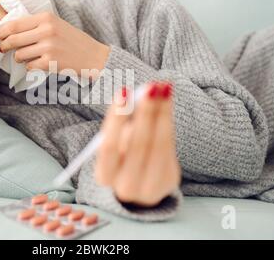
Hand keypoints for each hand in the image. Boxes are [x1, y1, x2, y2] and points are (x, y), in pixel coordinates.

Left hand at [0, 12, 109, 77]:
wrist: (93, 56)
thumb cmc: (74, 41)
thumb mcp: (57, 24)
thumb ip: (37, 25)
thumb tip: (11, 30)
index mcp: (46, 18)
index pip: (15, 24)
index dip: (3, 31)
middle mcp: (46, 31)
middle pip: (14, 39)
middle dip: (5, 45)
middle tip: (3, 48)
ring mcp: (47, 47)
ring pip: (19, 54)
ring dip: (18, 58)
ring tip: (23, 57)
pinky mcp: (50, 62)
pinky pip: (29, 66)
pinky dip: (30, 66)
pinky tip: (36, 64)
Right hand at [96, 82, 180, 206]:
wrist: (139, 187)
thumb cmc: (120, 159)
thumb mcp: (114, 147)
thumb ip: (120, 127)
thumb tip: (136, 98)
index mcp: (105, 177)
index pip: (109, 147)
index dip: (117, 119)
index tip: (124, 92)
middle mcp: (126, 187)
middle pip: (138, 145)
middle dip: (145, 112)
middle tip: (152, 86)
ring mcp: (150, 187)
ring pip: (158, 144)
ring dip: (162, 112)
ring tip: (164, 88)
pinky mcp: (169, 180)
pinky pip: (169, 146)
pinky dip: (168, 121)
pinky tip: (167, 102)